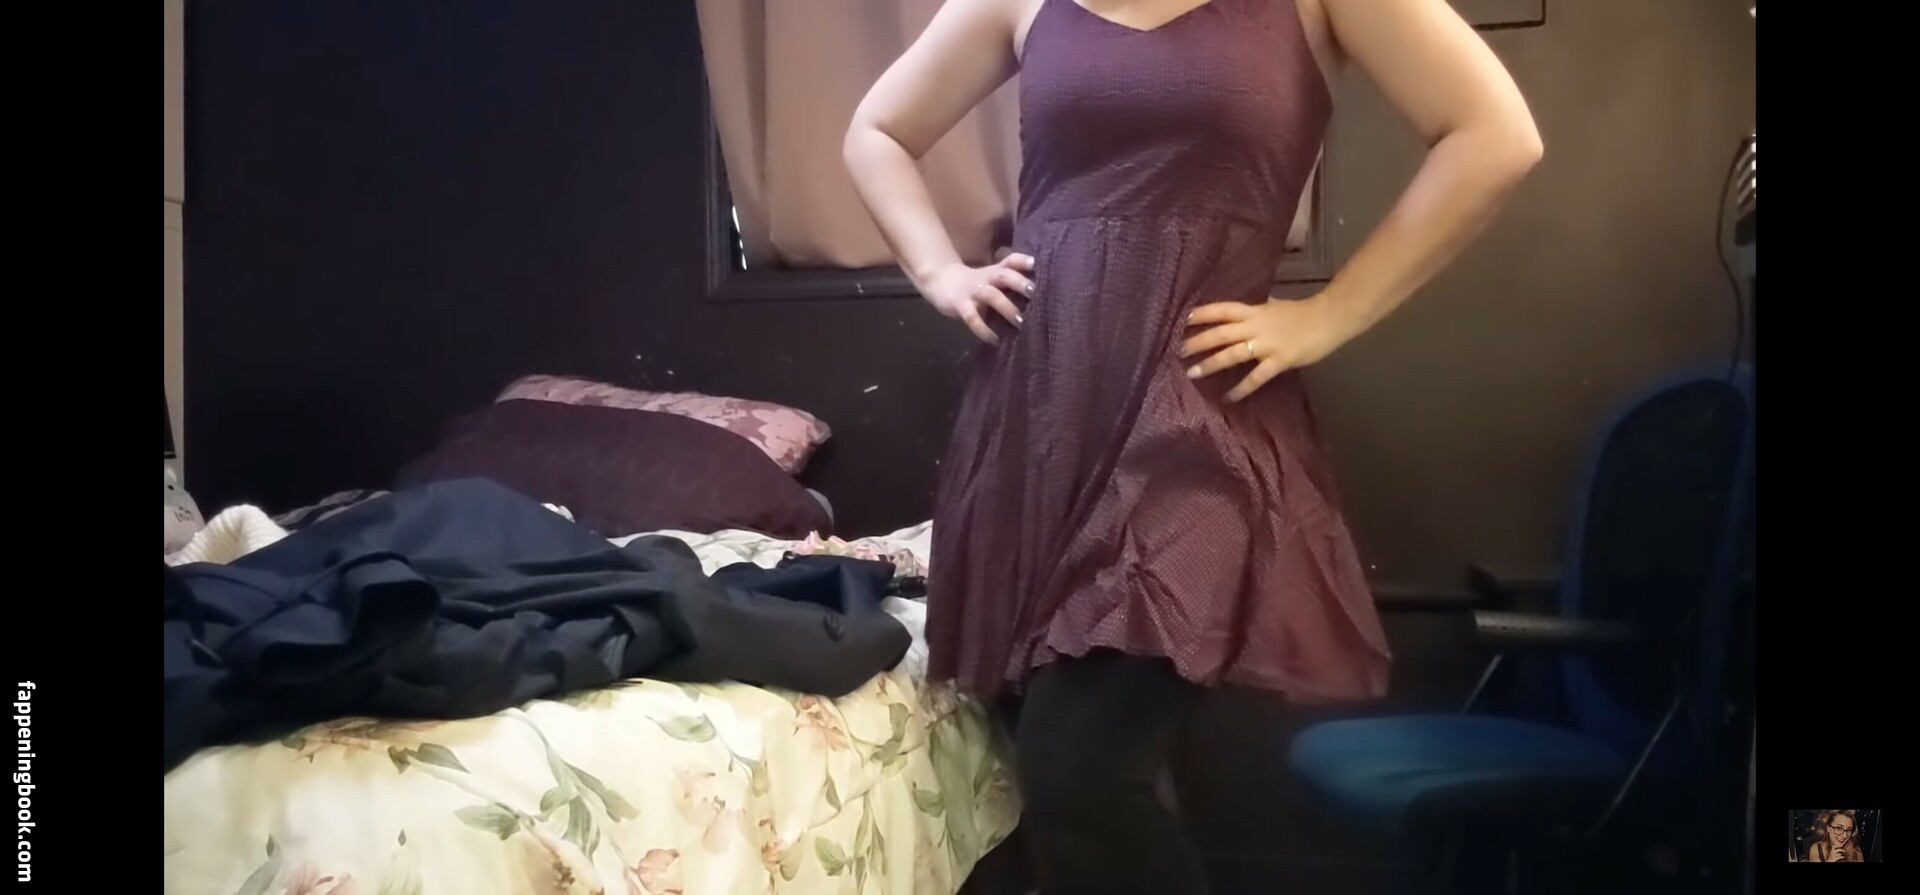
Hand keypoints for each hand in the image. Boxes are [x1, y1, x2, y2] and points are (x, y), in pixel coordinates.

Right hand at [919, 254, 1035, 344]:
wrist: (940, 281)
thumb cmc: (973, 283)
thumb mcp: (990, 277)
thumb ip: (1010, 281)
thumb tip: (1037, 294)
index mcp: (995, 271)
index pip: (1010, 261)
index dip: (1022, 260)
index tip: (1034, 264)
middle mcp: (986, 279)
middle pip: (1004, 275)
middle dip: (1018, 282)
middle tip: (1032, 292)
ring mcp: (973, 291)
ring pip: (991, 295)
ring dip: (1007, 307)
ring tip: (1020, 321)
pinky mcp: (961, 305)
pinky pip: (972, 318)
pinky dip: (983, 329)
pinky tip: (994, 340)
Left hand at [1180, 296, 1354, 401]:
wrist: (1330, 319)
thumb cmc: (1303, 313)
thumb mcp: (1275, 306)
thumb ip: (1257, 311)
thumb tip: (1242, 312)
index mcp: (1255, 311)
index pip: (1224, 310)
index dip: (1204, 313)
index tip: (1184, 319)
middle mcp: (1257, 326)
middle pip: (1221, 333)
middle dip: (1199, 342)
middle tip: (1179, 350)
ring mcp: (1267, 344)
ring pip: (1233, 353)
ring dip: (1211, 364)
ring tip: (1192, 373)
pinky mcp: (1279, 361)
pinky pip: (1256, 377)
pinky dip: (1241, 388)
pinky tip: (1228, 397)